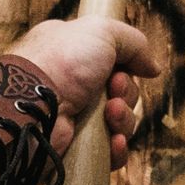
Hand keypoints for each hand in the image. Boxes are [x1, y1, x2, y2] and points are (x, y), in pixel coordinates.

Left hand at [10, 16, 154, 170]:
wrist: (32, 106)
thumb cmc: (61, 62)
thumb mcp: (100, 31)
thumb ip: (133, 42)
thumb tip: (153, 68)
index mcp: (74, 58)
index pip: (114, 65)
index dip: (125, 68)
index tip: (121, 69)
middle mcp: (73, 88)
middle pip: (121, 94)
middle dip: (126, 93)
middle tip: (112, 90)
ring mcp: (73, 119)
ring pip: (119, 124)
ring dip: (123, 119)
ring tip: (109, 115)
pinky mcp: (75, 149)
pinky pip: (109, 153)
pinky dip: (116, 148)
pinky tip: (112, 141)